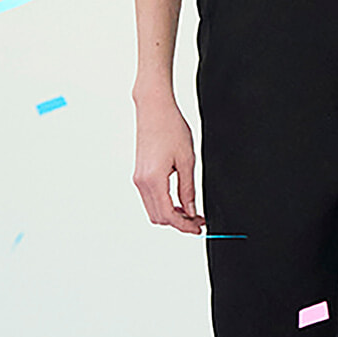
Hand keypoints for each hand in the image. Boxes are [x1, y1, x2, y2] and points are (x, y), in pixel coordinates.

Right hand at [132, 97, 205, 233]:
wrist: (154, 109)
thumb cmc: (171, 128)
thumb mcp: (187, 161)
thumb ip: (187, 190)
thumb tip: (190, 211)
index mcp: (153, 180)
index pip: (168, 215)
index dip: (185, 225)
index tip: (199, 227)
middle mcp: (141, 182)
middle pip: (158, 217)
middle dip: (178, 223)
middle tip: (198, 220)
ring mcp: (138, 178)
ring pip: (153, 210)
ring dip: (171, 214)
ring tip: (191, 211)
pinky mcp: (140, 174)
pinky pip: (150, 198)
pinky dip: (164, 204)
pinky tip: (179, 200)